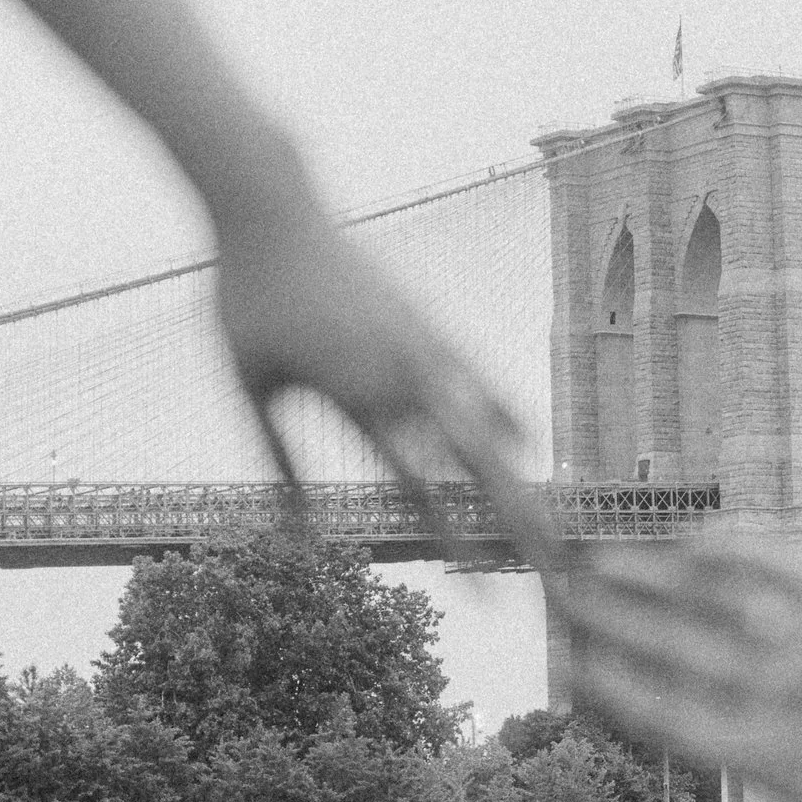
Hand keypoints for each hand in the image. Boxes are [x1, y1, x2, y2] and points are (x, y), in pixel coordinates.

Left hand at [211, 204, 559, 563]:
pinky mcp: (427, 320)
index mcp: (357, 394)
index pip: (417, 488)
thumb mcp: (251, 386)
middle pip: (476, 464)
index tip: (484, 594)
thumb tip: (291, 533)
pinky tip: (526, 443)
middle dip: (517, 520)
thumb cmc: (246, 299)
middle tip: (555, 567)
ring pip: (486, 425)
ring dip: (519, 478)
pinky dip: (502, 410)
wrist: (272, 208)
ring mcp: (423, 344)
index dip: (454, 543)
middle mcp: (402, 372)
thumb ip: (277, 460)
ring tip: (549, 518)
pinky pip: (476, 375)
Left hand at [553, 542, 801, 801]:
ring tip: (592, 555)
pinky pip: (791, 567)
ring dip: (659, 578)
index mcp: (786, 759)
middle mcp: (799, 695)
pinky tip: (683, 538)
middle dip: (622, 622)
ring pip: (723, 603)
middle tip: (553, 588)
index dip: (622, 691)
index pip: (681, 717)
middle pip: (686, 649)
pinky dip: (738, 550)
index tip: (565, 666)